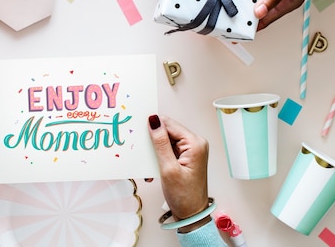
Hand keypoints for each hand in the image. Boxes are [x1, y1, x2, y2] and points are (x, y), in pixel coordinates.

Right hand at [148, 114, 209, 232]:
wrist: (191, 214)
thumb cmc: (184, 196)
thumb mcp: (168, 168)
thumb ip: (160, 143)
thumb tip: (153, 121)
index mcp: (195, 143)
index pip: (169, 124)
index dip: (153, 127)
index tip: (138, 133)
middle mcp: (195, 143)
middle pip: (168, 131)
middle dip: (153, 141)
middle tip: (143, 153)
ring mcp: (191, 150)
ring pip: (166, 140)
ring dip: (155, 151)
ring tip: (150, 164)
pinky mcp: (186, 156)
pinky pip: (169, 149)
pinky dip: (159, 157)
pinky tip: (155, 168)